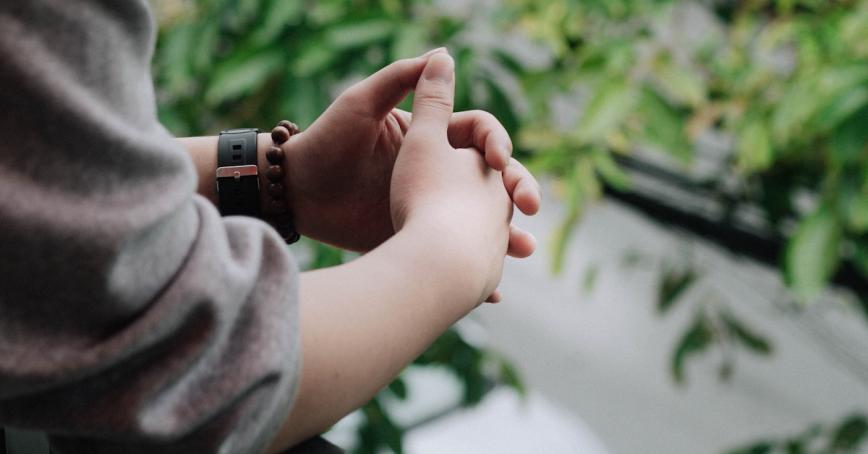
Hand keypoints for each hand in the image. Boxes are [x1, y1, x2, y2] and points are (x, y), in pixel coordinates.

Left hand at [282, 49, 539, 255]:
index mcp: (428, 138)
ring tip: (522, 249)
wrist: (298, 193)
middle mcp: (434, 172)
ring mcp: (426, 207)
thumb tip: (443, 56)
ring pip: (480, 222)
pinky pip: (452, 256)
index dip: (496, 145)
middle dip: (517, 192)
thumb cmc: (329, 143)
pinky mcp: (414, 237)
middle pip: (490, 181)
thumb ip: (402, 80)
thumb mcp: (364, 104)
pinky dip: (474, 273)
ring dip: (506, 236)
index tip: (498, 161)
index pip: (478, 136)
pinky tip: (492, 289)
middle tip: (529, 205)